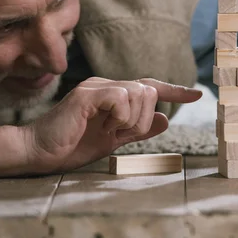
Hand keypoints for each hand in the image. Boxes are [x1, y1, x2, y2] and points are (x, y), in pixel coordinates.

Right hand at [22, 77, 201, 173]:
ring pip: (139, 92)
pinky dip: (120, 115)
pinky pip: (122, 97)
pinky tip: (104, 125)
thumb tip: (165, 119)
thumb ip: (138, 129)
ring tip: (109, 130)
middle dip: (143, 117)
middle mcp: (106, 84)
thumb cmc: (73, 145)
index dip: (174, 91)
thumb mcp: (113, 140)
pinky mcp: (87, 94)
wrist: (40, 152)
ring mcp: (96, 87)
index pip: (149, 86)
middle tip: (120, 132)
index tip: (196, 94)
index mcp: (113, 93)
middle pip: (149, 90)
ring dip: (132, 119)